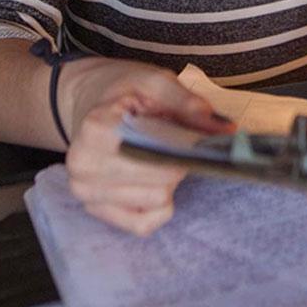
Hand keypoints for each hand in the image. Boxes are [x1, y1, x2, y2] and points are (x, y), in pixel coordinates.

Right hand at [59, 58, 233, 234]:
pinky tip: (154, 180)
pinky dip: (159, 205)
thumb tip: (223, 128)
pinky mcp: (97, 212)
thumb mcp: (154, 81)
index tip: (191, 134)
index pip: (152, 155)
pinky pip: (144, 224)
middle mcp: (83, 166)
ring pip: (155, 201)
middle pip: (158, 183)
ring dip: (168, 181)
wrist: (90, 100)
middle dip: (177, 163)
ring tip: (158, 155)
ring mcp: (87, 193)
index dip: (180, 146)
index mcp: (95, 129)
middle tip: (177, 143)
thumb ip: (187, 103)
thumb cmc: (123, 91)